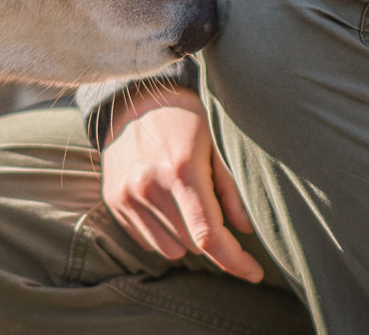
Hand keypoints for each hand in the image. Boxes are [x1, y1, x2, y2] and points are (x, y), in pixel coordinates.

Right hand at [99, 84, 261, 282]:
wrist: (133, 95)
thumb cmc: (184, 116)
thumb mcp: (215, 142)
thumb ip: (230, 188)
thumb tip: (244, 230)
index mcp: (180, 171)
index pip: (209, 236)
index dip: (235, 261)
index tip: (254, 273)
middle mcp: (149, 187)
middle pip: (192, 245)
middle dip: (212, 238)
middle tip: (216, 211)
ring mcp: (127, 196)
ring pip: (170, 250)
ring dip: (186, 238)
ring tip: (188, 203)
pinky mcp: (113, 201)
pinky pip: (146, 241)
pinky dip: (163, 233)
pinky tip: (167, 204)